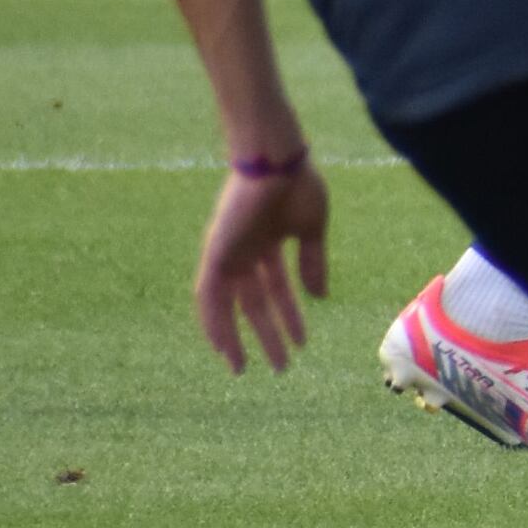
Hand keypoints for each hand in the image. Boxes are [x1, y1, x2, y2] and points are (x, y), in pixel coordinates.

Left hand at [195, 156, 331, 370]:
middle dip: (266, 335)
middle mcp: (244, 253)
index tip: (302, 344)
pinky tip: (220, 345)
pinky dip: (212, 321)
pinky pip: (207, 296)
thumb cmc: (297, 184)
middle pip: (252, 304)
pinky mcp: (215, 254)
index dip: (290, 317)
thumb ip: (313, 263)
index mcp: (267, 245)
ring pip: (226, 306)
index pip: (276, 290)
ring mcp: (227, 254)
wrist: (276, 160)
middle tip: (278, 368)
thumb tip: (319, 296)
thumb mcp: (312, 229)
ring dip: (233, 337)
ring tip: (242, 368)